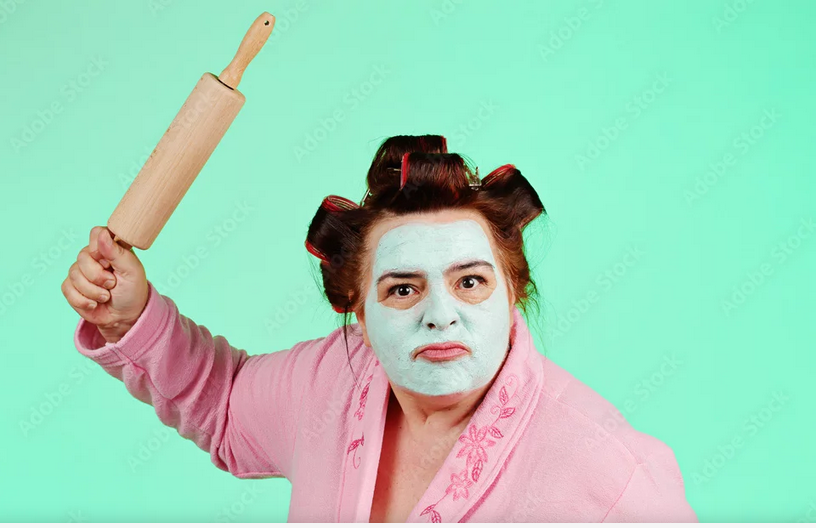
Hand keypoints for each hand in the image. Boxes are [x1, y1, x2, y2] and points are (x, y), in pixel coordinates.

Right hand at [62, 226, 148, 342]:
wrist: (124, 316)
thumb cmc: (132, 290)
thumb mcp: (131, 271)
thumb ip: (117, 252)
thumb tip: (102, 234)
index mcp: (110, 247)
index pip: (97, 233)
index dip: (99, 248)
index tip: (109, 262)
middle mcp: (93, 256)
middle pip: (83, 256)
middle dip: (98, 276)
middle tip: (112, 284)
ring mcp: (80, 270)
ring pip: (74, 274)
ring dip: (93, 291)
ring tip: (106, 296)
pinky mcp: (71, 286)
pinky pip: (67, 288)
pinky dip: (83, 300)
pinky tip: (94, 303)